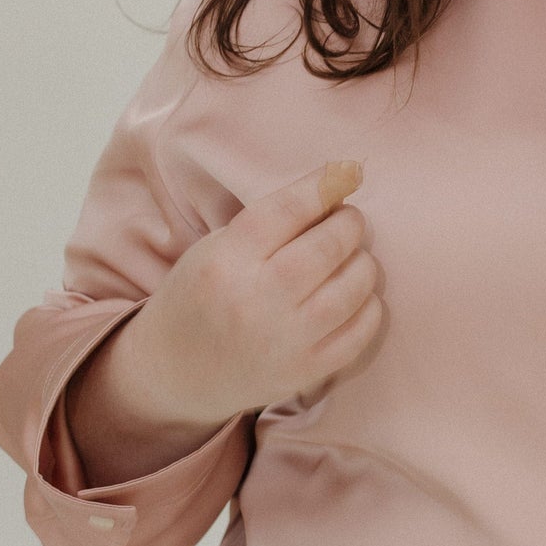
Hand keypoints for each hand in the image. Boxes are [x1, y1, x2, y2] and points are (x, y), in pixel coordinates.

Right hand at [126, 159, 384, 424]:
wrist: (175, 372)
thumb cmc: (199, 297)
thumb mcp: (214, 249)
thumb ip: (268, 223)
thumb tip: (337, 188)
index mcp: (225, 261)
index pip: (287, 210)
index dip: (324, 186)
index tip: (347, 173)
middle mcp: (254, 300)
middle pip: (327, 247)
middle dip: (350, 225)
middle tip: (350, 221)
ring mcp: (282, 341)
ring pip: (351, 289)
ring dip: (364, 264)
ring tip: (354, 258)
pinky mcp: (304, 371)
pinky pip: (360, 332)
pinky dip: (369, 307)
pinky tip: (357, 297)